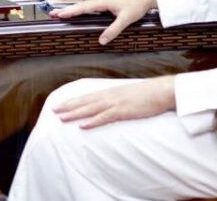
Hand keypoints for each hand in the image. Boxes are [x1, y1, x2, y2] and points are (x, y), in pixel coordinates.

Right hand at [51, 0, 156, 44]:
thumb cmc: (137, 4)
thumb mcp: (125, 19)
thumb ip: (113, 30)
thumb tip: (102, 40)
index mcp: (103, 2)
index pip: (83, 7)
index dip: (70, 11)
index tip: (59, 14)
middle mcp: (102, 0)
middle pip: (80, 6)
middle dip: (66, 10)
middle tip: (53, 14)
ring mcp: (104, 2)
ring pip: (85, 6)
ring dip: (73, 9)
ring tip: (62, 13)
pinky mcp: (108, 4)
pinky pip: (91, 7)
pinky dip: (82, 10)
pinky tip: (80, 14)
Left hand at [54, 76, 175, 128]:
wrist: (162, 91)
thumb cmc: (148, 94)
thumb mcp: (130, 94)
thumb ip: (119, 98)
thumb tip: (111, 104)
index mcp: (111, 91)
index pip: (88, 96)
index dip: (74, 100)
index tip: (62, 103)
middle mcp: (110, 95)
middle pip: (85, 101)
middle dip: (69, 106)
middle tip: (54, 110)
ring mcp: (116, 103)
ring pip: (91, 109)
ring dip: (75, 113)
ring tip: (62, 117)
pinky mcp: (123, 111)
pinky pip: (104, 117)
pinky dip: (92, 121)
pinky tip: (82, 125)